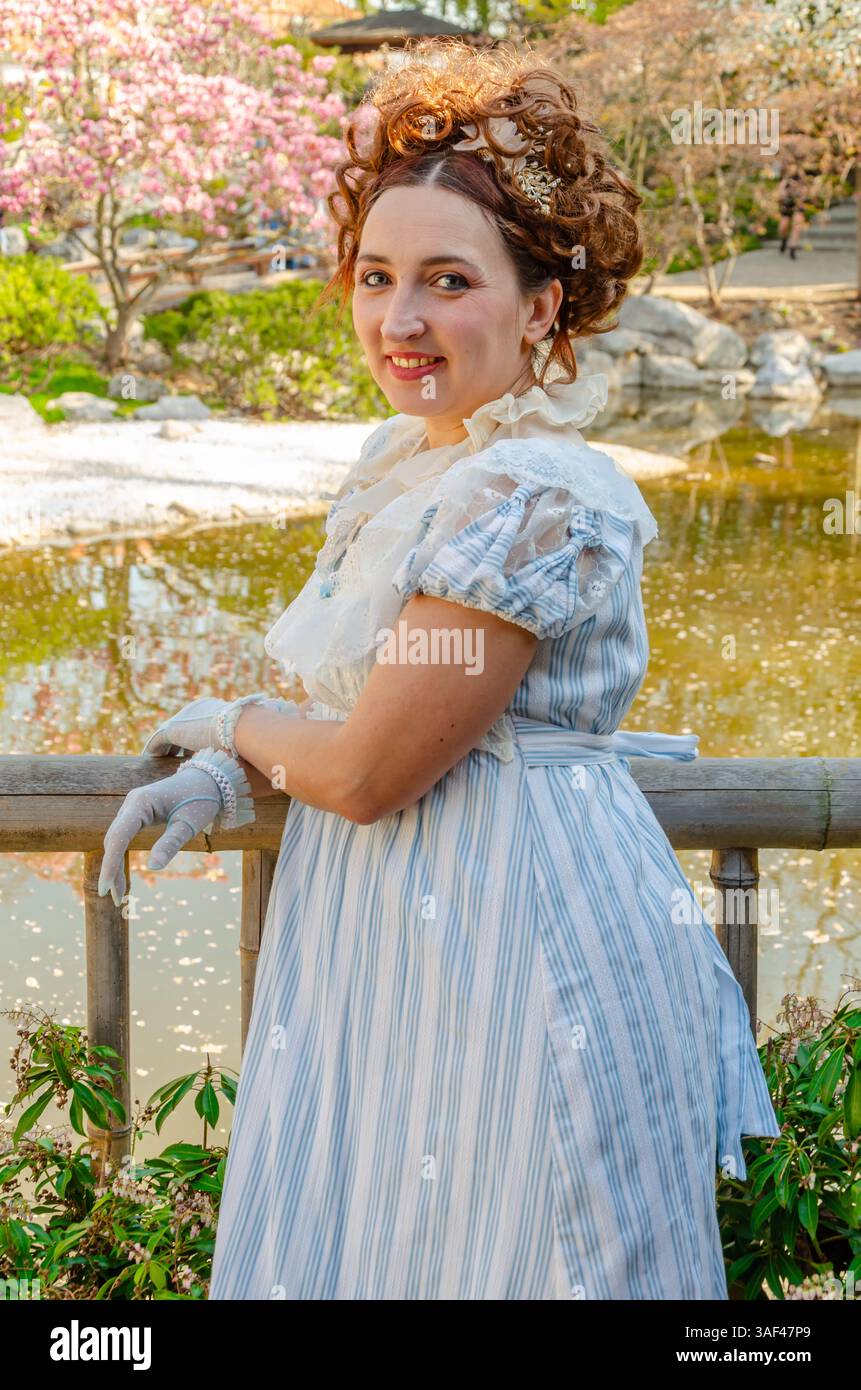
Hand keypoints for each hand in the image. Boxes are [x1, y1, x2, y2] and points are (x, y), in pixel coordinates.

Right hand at [98, 763, 225, 906]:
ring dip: (114, 867)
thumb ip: (171, 844)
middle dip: (111, 870)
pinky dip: (121, 857)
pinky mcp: (137, 814)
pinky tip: (122, 878)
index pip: (118, 837)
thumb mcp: (189, 825)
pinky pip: (123, 838)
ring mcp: (132, 808)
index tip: (107, 889)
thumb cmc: (201, 800)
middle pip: (112, 841)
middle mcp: (131, 803)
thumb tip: (153, 867)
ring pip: (115, 841)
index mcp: (141, 802)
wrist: (209, 780)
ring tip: (120, 896)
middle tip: (116, 900)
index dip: (110, 864)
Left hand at [141, 694, 299, 756]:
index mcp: (228, 714)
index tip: (201, 755)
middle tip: (179, 757)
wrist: (253, 734)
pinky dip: (158, 748)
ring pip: (174, 732)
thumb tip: (276, 778)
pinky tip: (153, 757)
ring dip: (170, 746)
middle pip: (190, 727)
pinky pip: (161, 739)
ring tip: (163, 758)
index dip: (205, 742)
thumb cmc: (265, 747)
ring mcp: (191, 716)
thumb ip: (260, 762)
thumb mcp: (262, 755)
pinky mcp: (177, 727)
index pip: (211, 728)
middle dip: (185, 742)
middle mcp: (207, 710)